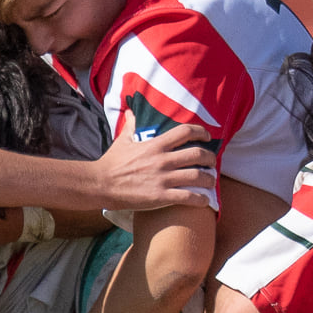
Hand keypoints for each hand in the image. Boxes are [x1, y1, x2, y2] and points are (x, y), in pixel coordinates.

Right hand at [95, 109, 214, 208]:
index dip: (201, 132)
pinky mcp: (160, 196)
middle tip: (212, 162)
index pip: (184, 132)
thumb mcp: (122, 140)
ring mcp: (162, 178)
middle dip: (210, 158)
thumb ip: (131, 126)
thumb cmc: (111, 162)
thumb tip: (132, 112)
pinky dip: (200, 199)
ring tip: (211, 181)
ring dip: (209, 179)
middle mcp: (162, 160)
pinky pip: (188, 197)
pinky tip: (204, 200)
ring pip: (197, 176)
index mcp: (155, 144)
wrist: (100, 184)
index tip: (208, 137)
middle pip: (197, 154)